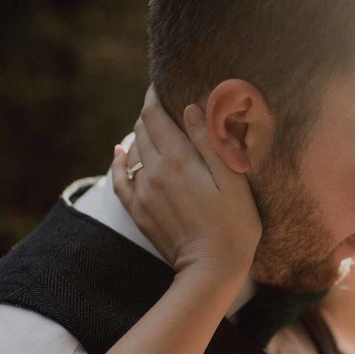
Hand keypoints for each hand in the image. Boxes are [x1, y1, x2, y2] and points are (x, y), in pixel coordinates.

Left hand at [112, 85, 261, 282]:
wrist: (212, 269)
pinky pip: (120, 180)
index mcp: (178, 159)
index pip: (155, 114)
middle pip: (142, 129)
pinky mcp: (140, 212)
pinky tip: (121, 153)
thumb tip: (190, 109)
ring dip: (141, 135)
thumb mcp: (233, 179)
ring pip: (133, 151)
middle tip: (163, 105)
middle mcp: (155, 172)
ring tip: (154, 127)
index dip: (155, 95)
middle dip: (150, 112)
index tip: (161, 84)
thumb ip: (210, 141)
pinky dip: (119, 162)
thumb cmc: (235, 224)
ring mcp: (143, 193)